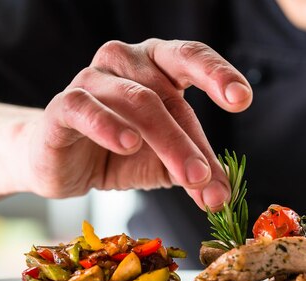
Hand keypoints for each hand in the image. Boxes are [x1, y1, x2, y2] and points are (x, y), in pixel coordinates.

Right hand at [23, 39, 251, 209]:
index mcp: (157, 66)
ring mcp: (92, 79)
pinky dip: (108, 125)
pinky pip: (85, 108)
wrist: (65, 165)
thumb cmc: (122, 152)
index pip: (191, 57)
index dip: (218, 73)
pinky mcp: (63, 106)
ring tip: (189, 177)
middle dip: (193, 139)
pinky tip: (129, 143)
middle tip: (209, 176)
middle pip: (167, 93)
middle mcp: (125, 62)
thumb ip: (196, 172)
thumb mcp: (168, 163)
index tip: (242, 99)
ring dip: (168, 143)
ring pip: (137, 102)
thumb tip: (222, 198)